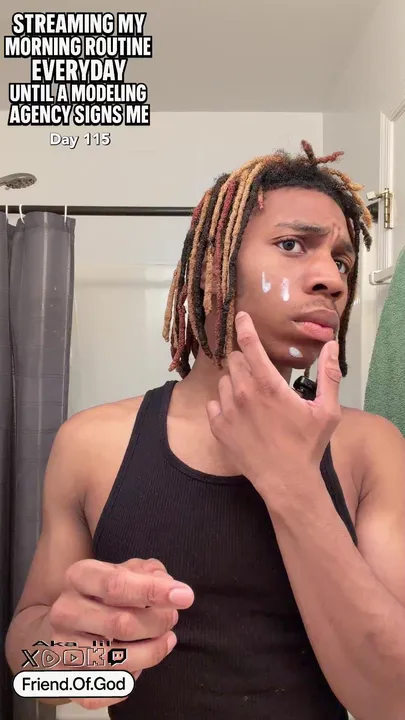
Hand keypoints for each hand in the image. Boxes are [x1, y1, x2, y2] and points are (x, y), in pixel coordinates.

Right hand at [49, 557, 193, 709]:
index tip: (184, 596)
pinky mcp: (63, 678)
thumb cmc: (103, 594)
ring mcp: (61, 646)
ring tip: (165, 640)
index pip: (116, 584)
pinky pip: (103, 690)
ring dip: (152, 652)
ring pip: (116, 660)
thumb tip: (170, 587)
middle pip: (120, 624)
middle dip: (158, 623)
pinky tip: (138, 665)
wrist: (63, 620)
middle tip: (172, 619)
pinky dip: (128, 681)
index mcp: (79, 577)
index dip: (153, 591)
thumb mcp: (124, 571)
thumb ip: (149, 573)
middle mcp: (65, 611)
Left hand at [206, 312, 341, 498]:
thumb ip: (329, 375)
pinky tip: (239, 416)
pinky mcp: (218, 427)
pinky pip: (214, 404)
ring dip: (235, 383)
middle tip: (260, 377)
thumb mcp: (327, 411)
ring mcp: (228, 411)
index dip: (245, 326)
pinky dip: (224, 405)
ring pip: (224, 381)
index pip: (250, 345)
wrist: (286, 481)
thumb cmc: (307, 446)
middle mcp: (244, 393)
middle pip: (234, 360)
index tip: (241, 316)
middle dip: (245, 362)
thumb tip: (331, 345)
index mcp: (269, 385)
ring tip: (252, 400)